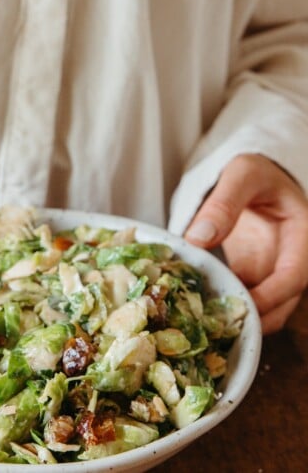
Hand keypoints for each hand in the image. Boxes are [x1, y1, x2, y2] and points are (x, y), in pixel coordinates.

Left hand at [185, 154, 307, 333]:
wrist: (255, 175)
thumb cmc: (256, 170)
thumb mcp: (241, 175)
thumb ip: (223, 203)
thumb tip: (198, 238)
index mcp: (302, 233)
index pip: (295, 275)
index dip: (273, 295)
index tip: (245, 306)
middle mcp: (292, 257)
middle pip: (283, 301)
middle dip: (256, 317)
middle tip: (219, 326)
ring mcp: (273, 268)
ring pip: (264, 305)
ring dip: (239, 315)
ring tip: (206, 324)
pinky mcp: (254, 273)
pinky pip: (244, 294)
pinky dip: (226, 303)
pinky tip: (200, 309)